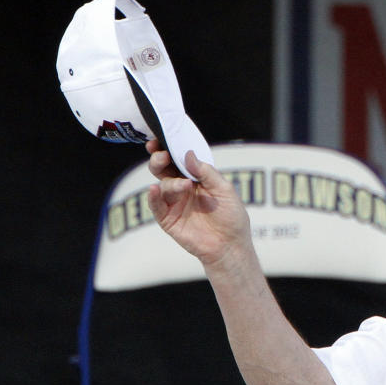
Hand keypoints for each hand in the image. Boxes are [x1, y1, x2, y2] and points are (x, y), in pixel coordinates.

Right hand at [146, 141, 252, 269]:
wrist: (230, 246)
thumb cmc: (232, 217)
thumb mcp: (225, 190)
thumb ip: (207, 172)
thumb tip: (188, 154)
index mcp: (197, 178)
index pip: (179, 160)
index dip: (169, 148)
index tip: (161, 139)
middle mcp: (183, 188)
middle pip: (164, 169)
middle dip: (160, 159)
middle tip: (162, 154)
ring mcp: (175, 203)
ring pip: (162, 185)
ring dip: (170, 182)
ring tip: (184, 185)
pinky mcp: (168, 219)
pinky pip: (156, 206)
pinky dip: (153, 197)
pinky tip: (154, 189)